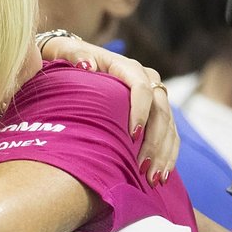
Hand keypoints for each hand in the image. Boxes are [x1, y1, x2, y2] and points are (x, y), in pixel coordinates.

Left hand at [38, 33, 178, 183]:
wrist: (72, 63)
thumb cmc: (63, 59)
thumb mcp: (62, 52)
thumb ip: (74, 55)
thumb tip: (88, 65)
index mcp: (125, 66)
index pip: (141, 86)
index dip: (141, 110)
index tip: (133, 135)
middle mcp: (146, 79)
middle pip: (160, 110)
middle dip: (154, 141)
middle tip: (144, 168)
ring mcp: (154, 96)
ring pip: (168, 126)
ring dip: (163, 154)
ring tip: (154, 179)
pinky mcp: (156, 113)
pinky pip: (169, 135)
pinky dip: (167, 155)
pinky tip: (161, 177)